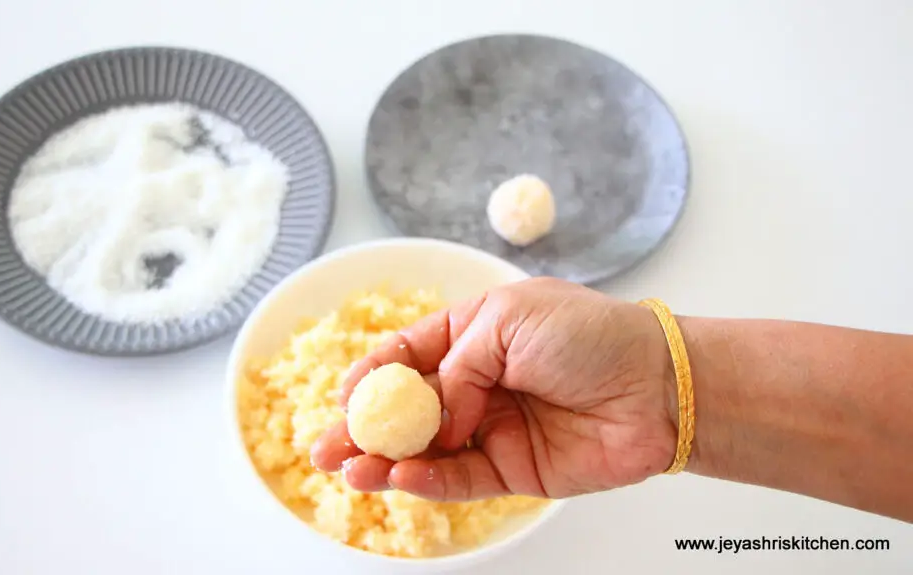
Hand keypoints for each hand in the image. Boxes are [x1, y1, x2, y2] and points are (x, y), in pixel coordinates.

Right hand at [310, 277, 678, 500]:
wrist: (656, 385)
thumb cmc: (590, 335)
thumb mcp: (508, 321)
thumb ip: (456, 365)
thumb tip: (432, 414)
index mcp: (472, 334)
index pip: (407, 355)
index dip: (372, 376)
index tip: (343, 396)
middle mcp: (476, 382)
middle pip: (406, 409)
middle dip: (363, 428)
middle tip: (324, 448)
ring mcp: (492, 427)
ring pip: (425, 449)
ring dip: (385, 459)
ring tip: (350, 468)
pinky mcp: (513, 469)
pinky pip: (460, 478)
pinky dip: (428, 479)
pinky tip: (401, 476)